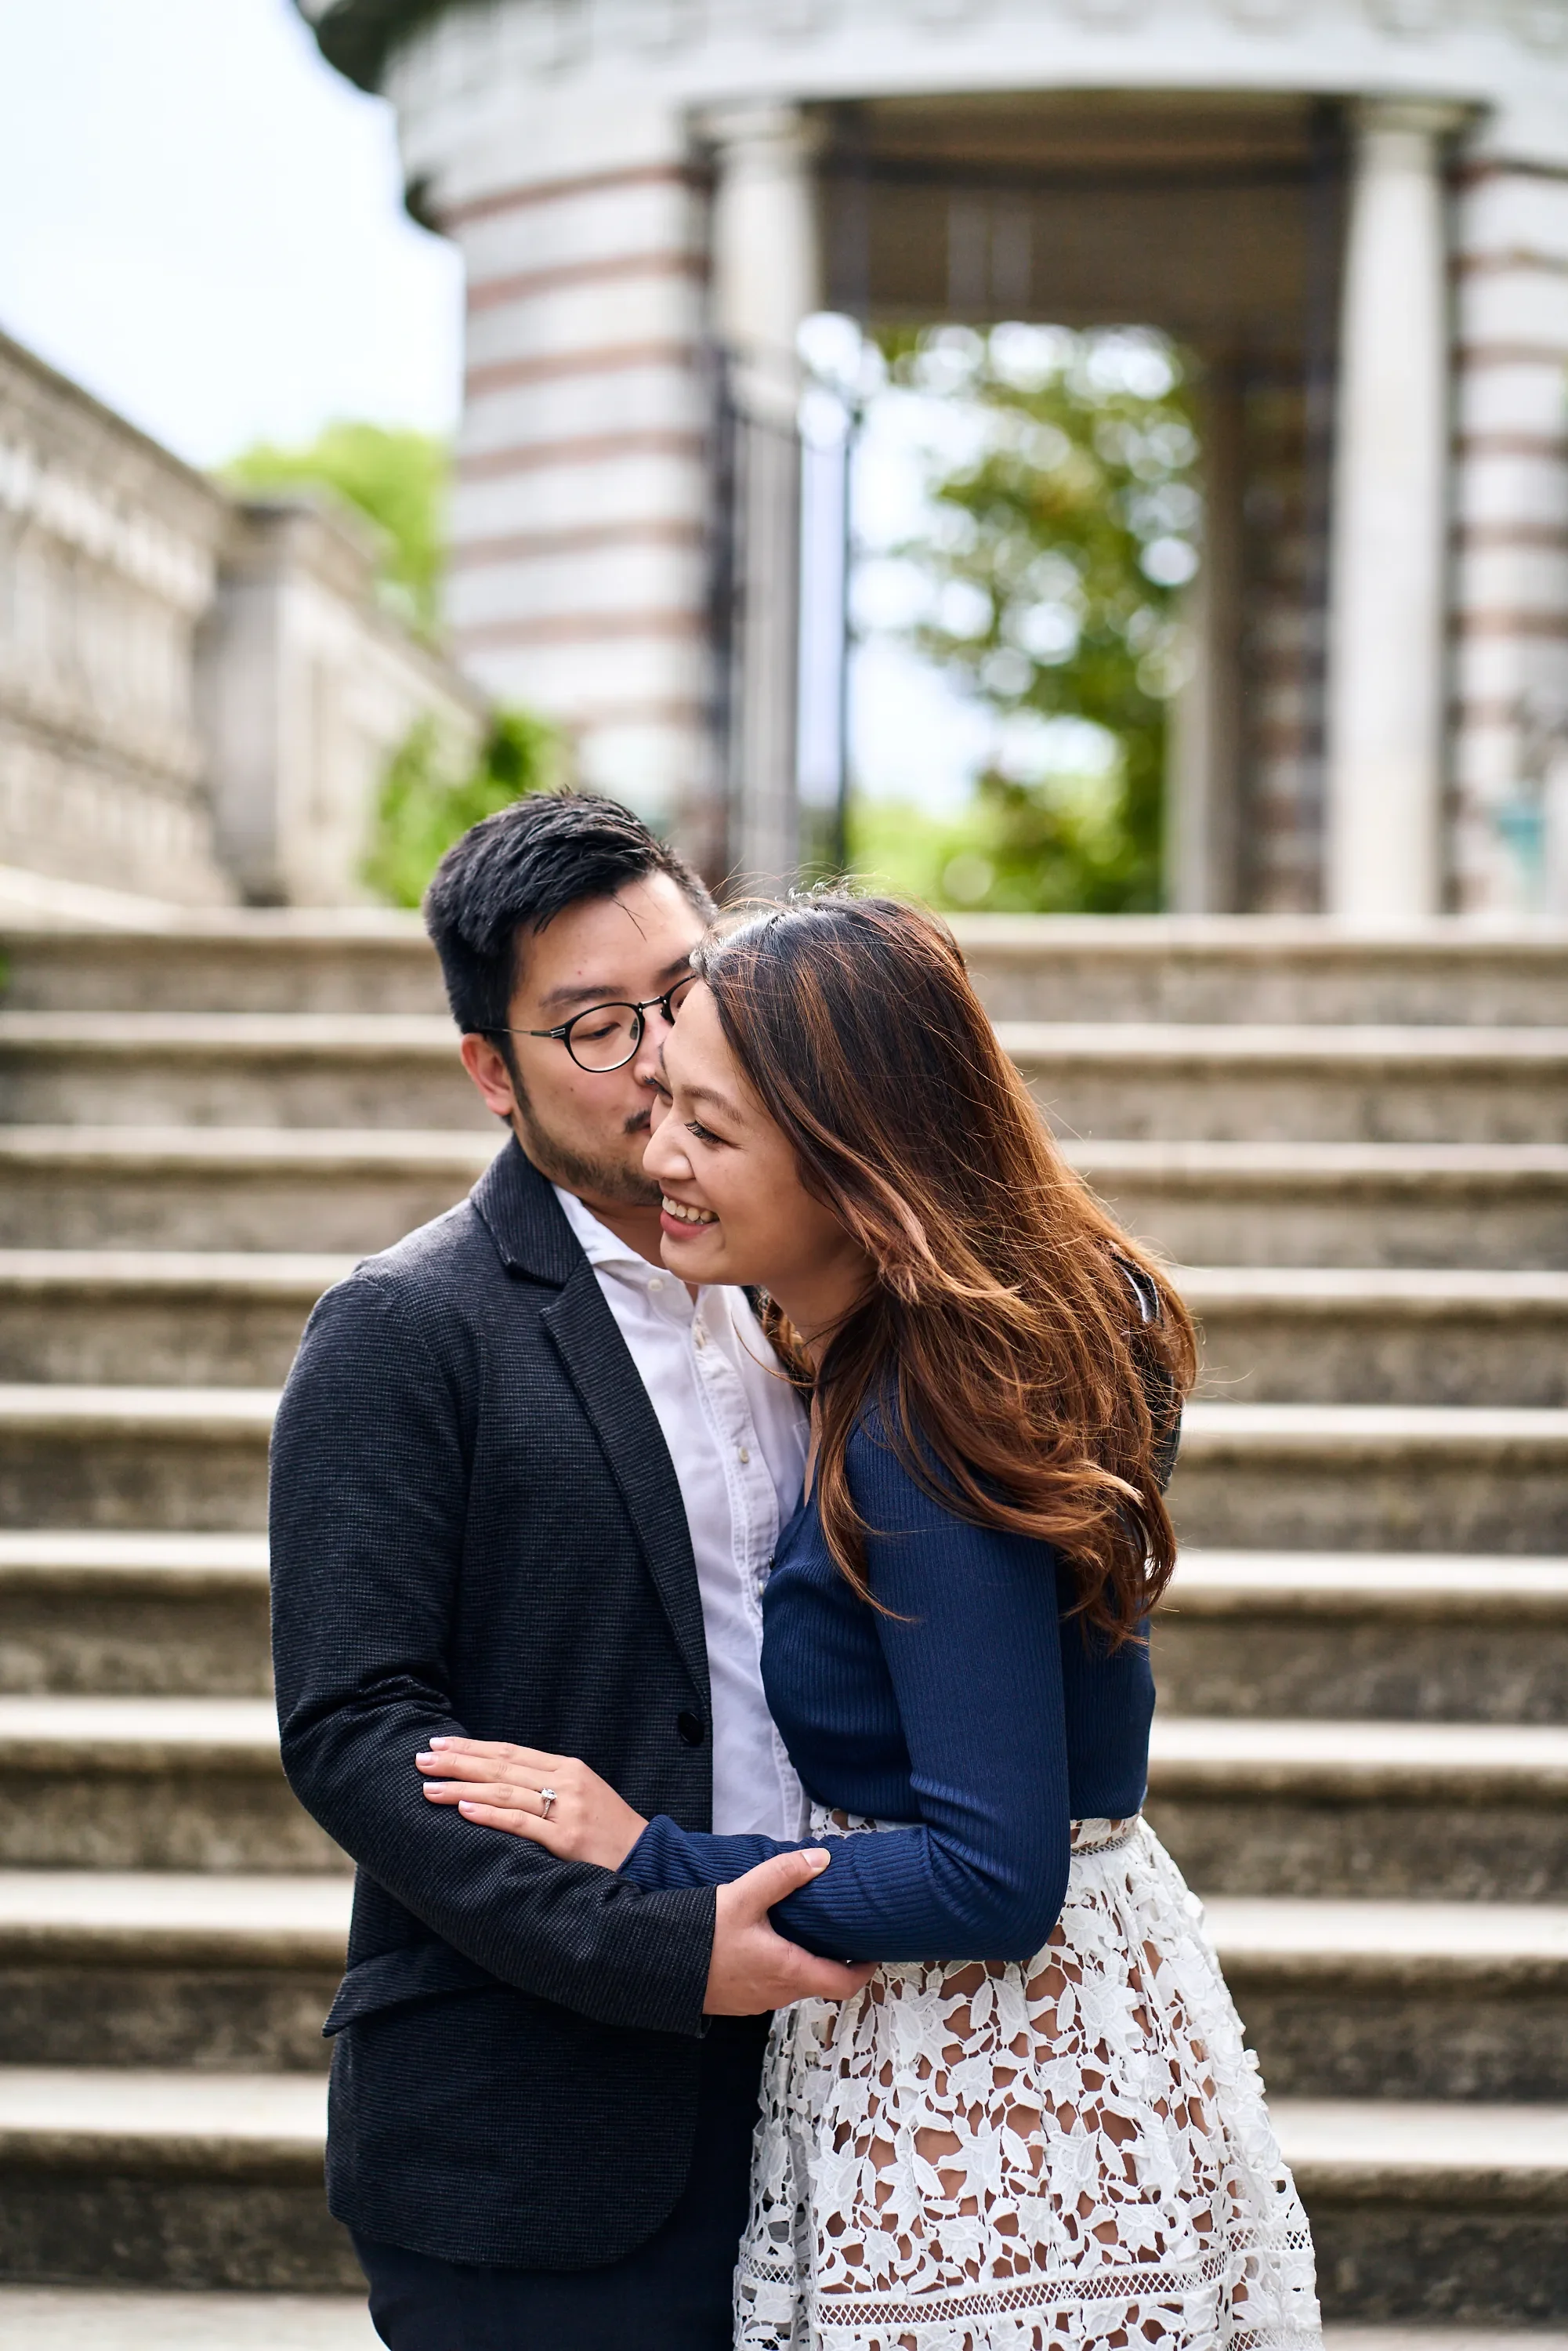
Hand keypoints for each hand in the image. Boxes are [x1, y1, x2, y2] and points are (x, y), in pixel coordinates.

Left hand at [416, 1738, 647, 1869]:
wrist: (645, 1856)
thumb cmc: (606, 1828)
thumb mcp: (580, 1794)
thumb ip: (545, 1784)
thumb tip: (497, 1778)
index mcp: (567, 1767)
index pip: (509, 1751)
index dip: (472, 1746)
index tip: (440, 1742)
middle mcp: (566, 1781)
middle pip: (501, 1766)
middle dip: (458, 1761)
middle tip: (422, 1759)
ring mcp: (567, 1808)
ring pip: (504, 1792)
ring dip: (462, 1788)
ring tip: (430, 1787)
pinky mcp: (567, 1838)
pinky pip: (520, 1823)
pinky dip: (489, 1814)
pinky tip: (464, 1809)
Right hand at [704, 1848, 876, 2015]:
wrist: (654, 1963)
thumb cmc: (701, 1935)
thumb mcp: (745, 1895)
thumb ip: (784, 1874)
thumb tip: (822, 1859)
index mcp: (789, 1971)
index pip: (843, 1984)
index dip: (864, 1970)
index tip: (873, 1952)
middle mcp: (777, 1994)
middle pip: (819, 1983)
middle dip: (834, 1962)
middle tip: (841, 1934)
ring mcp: (756, 2001)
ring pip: (793, 1985)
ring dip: (805, 1965)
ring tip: (806, 1934)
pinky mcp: (738, 2000)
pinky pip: (770, 1987)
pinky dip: (780, 1969)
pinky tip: (768, 1945)